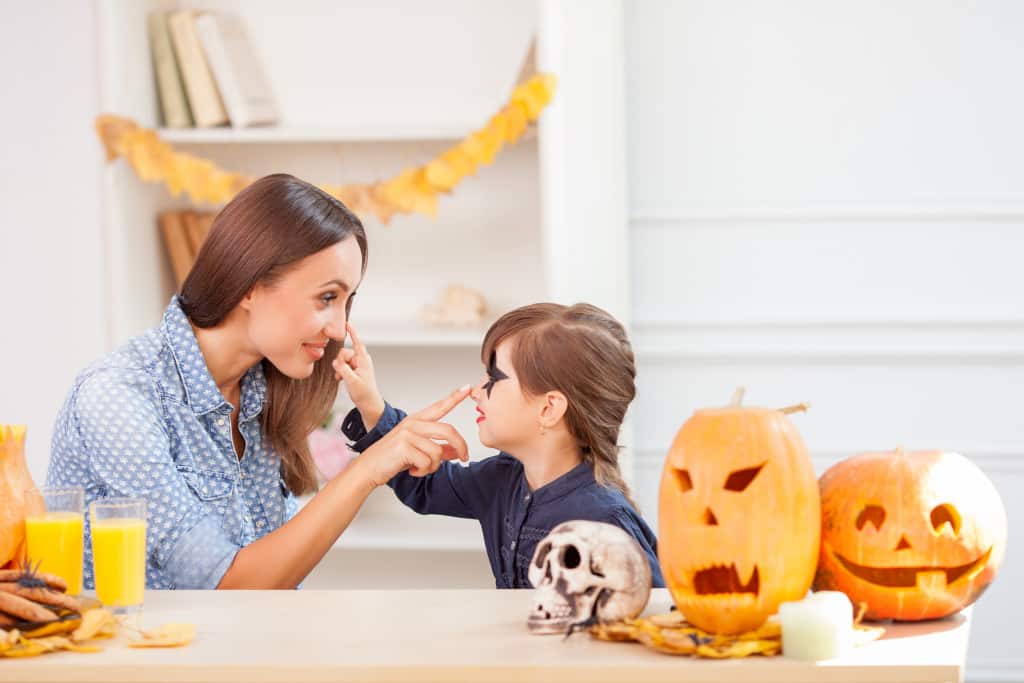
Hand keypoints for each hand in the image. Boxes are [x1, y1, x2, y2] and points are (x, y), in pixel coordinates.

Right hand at [333, 322, 384, 428]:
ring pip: (342, 360)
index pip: (357, 342)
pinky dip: (340, 372)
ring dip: (339, 369)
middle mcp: (361, 360)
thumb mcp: (352, 381)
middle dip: (340, 362)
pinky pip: (342, 365)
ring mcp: (357, 364)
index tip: (347, 323)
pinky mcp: (354, 369)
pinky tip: (341, 380)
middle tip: (340, 373)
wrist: (368, 403)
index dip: (352, 332)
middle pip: (345, 352)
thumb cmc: (363, 393)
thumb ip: (343, 370)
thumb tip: (335, 362)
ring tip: (342, 379)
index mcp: (363, 360)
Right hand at [357, 385, 471, 487]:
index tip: (467, 388)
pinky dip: (423, 472)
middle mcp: (413, 424)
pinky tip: (412, 471)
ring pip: (438, 452)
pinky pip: (427, 463)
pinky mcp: (404, 446)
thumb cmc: (392, 459)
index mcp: (416, 421)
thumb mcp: (418, 452)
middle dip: (461, 447)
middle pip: (448, 431)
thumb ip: (438, 449)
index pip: (439, 406)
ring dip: (433, 466)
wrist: (368, 468)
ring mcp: (408, 433)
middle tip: (464, 458)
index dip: (454, 397)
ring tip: (421, 468)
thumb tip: (457, 451)